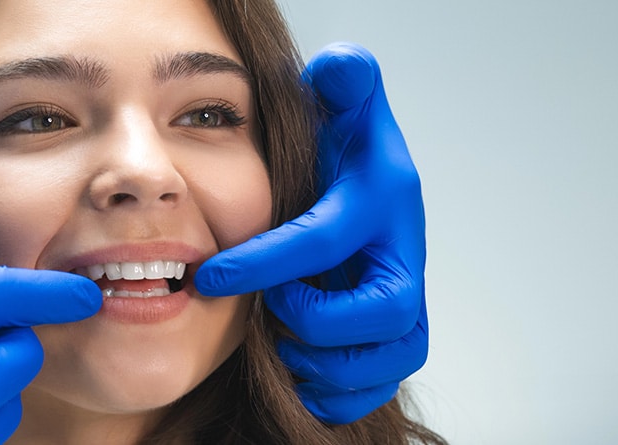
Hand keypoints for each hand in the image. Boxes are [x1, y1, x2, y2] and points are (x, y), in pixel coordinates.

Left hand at [195, 42, 427, 423]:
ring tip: (280, 346)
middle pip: (384, 314)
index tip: (211, 276)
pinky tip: (298, 378)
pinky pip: (379, 386)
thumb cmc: (345, 151)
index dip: (266, 263)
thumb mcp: (347, 104)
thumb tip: (338, 66)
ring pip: (390, 358)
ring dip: (325, 363)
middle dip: (316, 321)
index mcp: (384, 202)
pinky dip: (339, 394)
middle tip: (270, 311)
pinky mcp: (395, 339)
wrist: (370, 194)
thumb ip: (345, 80)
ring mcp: (406, 303)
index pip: (325, 240)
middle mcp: (404, 257)